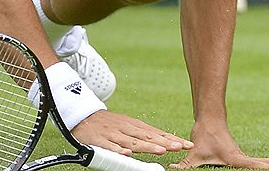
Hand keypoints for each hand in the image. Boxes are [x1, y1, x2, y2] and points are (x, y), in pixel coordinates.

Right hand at [71, 110, 192, 155]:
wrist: (82, 115)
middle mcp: (126, 129)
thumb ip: (143, 135)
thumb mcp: (127, 125)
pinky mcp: (100, 140)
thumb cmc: (108, 123)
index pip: (156, 133)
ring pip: (132, 141)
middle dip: (164, 142)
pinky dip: (117, 150)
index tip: (186, 144)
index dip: (171, 139)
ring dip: (146, 146)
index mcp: (134, 126)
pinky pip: (109, 146)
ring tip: (160, 151)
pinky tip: (126, 153)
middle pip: (147, 137)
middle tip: (179, 147)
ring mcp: (113, 134)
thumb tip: (163, 143)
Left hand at [169, 122, 268, 169]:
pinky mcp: (244, 156)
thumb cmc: (203, 136)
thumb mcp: (193, 153)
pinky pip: (263, 162)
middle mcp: (245, 158)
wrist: (208, 118)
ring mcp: (246, 157)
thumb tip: (171, 170)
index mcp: (237, 159)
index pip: (259, 166)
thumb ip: (184, 165)